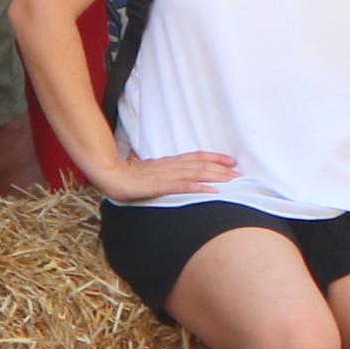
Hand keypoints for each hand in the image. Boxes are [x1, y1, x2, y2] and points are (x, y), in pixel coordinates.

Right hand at [99, 147, 238, 201]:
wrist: (109, 175)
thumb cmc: (124, 174)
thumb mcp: (145, 171)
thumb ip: (156, 171)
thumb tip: (159, 171)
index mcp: (167, 162)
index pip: (195, 157)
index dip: (214, 157)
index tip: (231, 160)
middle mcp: (170, 166)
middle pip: (201, 164)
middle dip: (222, 168)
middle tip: (240, 172)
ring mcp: (166, 175)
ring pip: (197, 173)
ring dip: (217, 176)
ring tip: (233, 180)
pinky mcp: (160, 185)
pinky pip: (184, 186)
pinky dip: (201, 187)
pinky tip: (213, 191)